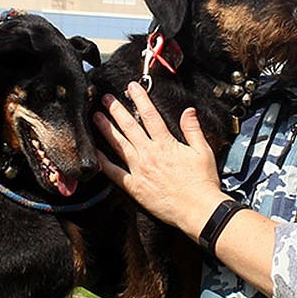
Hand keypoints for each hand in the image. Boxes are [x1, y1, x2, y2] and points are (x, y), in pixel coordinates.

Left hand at [93, 82, 227, 238]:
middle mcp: (150, 155)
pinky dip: (102, 162)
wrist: (199, 210)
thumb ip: (193, 130)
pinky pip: (114, 173)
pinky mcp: (134, 187)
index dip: (140, 99)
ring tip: (96, 117)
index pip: (150, 116)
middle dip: (116, 110)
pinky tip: (93, 152)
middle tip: (105, 99)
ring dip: (106, 129)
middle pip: (129, 127)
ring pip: (119, 145)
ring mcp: (140, 170)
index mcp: (166, 144)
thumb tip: (189, 111)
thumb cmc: (203, 183)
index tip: (131, 87)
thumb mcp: (203, 151)